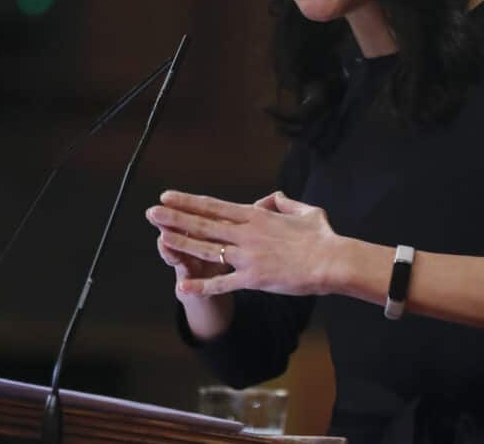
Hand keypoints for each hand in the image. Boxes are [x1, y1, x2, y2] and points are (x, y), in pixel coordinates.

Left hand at [145, 189, 343, 297]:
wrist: (331, 261)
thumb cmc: (322, 236)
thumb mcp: (303, 211)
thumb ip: (283, 203)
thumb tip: (271, 198)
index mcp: (256, 216)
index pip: (215, 207)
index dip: (189, 201)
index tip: (169, 195)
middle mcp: (246, 234)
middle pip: (204, 224)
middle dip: (175, 217)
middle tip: (151, 212)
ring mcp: (247, 256)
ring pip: (207, 249)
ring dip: (181, 242)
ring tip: (159, 237)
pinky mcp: (253, 278)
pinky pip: (223, 282)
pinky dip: (202, 285)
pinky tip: (182, 286)